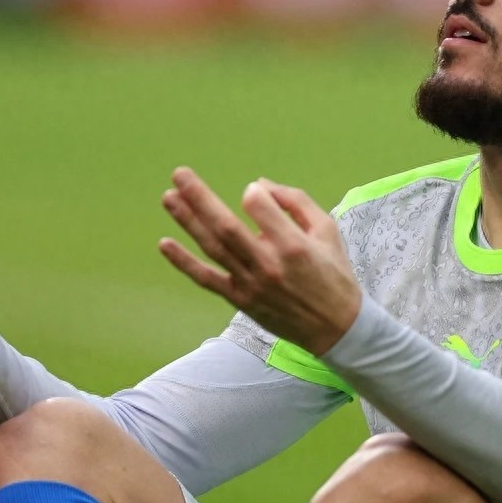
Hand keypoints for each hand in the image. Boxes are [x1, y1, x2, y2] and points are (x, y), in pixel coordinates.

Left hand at [159, 168, 360, 355]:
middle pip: (226, 227)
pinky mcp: (240, 299)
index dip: (252, 194)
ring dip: (188, 221)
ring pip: (213, 248)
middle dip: (200, 197)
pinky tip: (165, 243)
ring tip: (169, 197)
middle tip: (179, 174)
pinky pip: (207, 279)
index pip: (260, 207)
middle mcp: (268, 264)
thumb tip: (258, 186)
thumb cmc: (334, 274)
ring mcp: (250, 284)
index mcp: (294, 245)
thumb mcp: (327, 230)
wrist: (336, 328)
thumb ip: (295, 202)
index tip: (254, 192)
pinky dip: (184, 263)